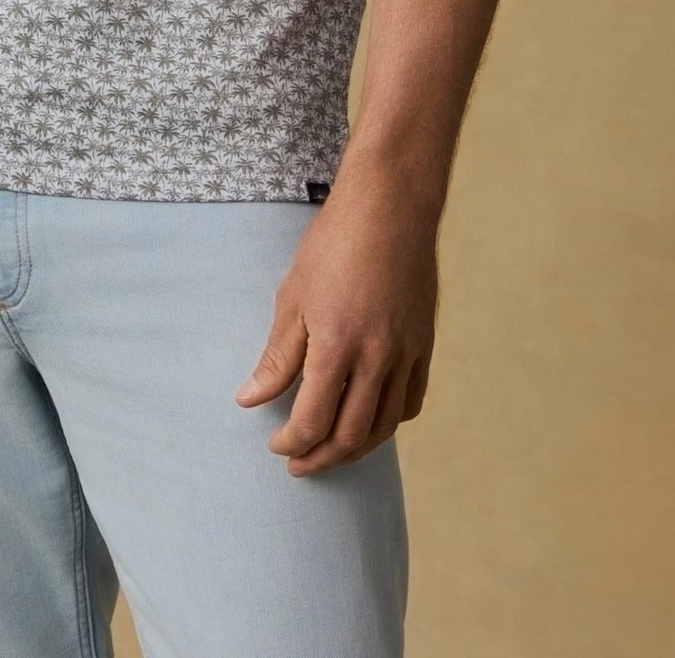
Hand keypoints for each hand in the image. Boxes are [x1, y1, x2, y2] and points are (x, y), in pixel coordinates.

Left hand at [233, 169, 438, 474]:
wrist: (389, 208)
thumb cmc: (333, 245)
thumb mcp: (293, 298)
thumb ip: (277, 357)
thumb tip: (249, 399)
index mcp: (337, 346)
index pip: (313, 421)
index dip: (292, 442)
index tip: (275, 445)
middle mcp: (377, 358)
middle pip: (351, 434)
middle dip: (321, 458)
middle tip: (298, 465)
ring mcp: (407, 354)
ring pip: (384, 425)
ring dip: (355, 448)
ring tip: (331, 452)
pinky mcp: (425, 345)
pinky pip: (411, 401)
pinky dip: (390, 421)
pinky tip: (371, 421)